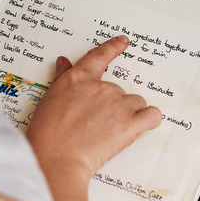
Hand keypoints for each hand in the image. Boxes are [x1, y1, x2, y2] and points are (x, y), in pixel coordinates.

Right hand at [26, 35, 161, 183]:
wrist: (56, 158)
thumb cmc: (47, 135)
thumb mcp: (50, 99)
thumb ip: (63, 78)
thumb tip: (64, 62)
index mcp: (79, 78)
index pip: (100, 56)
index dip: (113, 47)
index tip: (123, 42)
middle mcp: (101, 87)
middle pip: (119, 90)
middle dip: (113, 106)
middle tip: (98, 125)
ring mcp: (118, 105)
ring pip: (136, 103)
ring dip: (130, 114)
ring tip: (111, 131)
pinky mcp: (130, 124)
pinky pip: (152, 116)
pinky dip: (149, 120)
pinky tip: (141, 126)